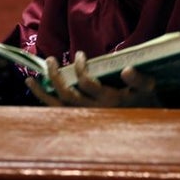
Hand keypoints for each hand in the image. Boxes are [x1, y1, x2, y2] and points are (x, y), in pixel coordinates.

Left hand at [26, 51, 158, 107]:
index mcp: (109, 100)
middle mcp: (94, 110)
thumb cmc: (145, 100)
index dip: (80, 68)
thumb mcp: (148, 88)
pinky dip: (45, 102)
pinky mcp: (80, 119)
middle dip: (56, 76)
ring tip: (30, 79)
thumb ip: (139, 79)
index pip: (87, 84)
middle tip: (50, 60)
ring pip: (58, 107)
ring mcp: (86, 117)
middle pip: (68, 94)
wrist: (142, 125)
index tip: (80, 54)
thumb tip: (127, 69)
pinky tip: (36, 91)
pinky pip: (58, 113)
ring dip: (43, 92)